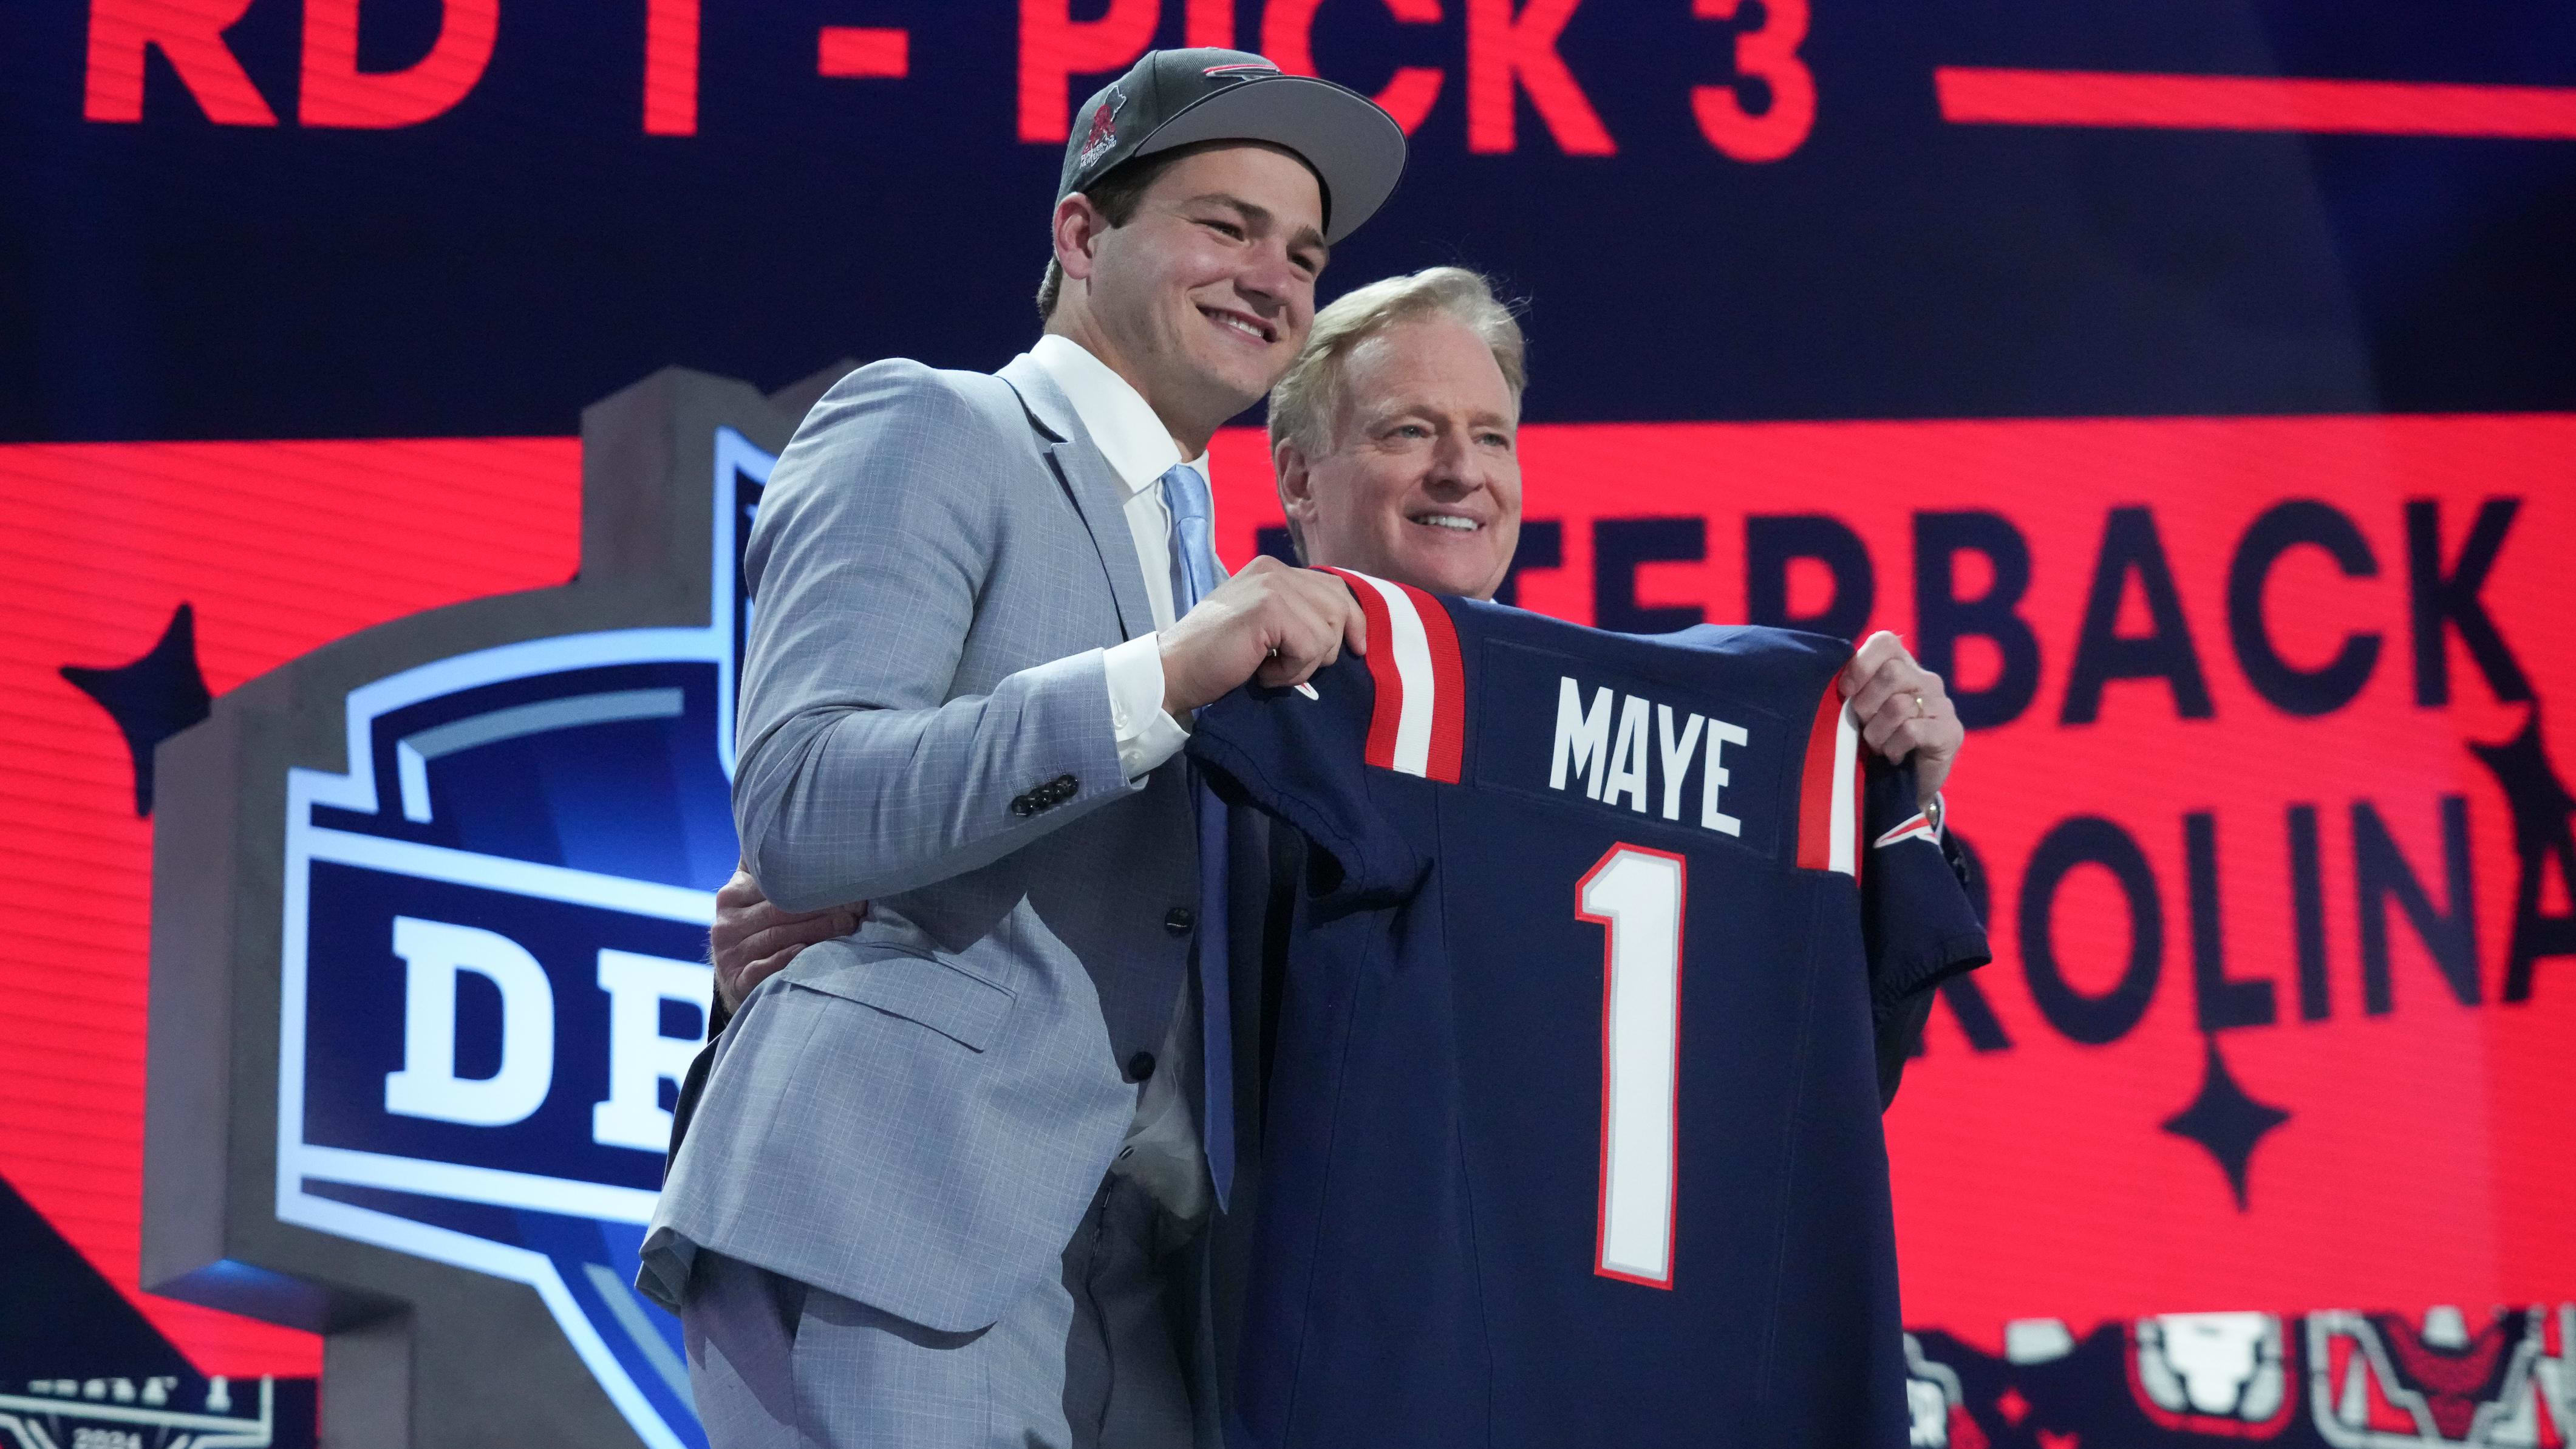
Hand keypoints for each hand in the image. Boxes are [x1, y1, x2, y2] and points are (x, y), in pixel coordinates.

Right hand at [710, 866, 864, 1013]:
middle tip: (856, 907)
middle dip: (823, 907)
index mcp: (732, 895)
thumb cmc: (758, 930)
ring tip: (848, 925)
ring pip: (778, 936)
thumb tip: (785, 816)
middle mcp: (726, 922)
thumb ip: (765, 865)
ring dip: (818, 930)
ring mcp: (729, 953)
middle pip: (780, 910)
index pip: (775, 885)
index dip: (812, 883)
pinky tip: (809, 951)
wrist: (740, 981)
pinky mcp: (737, 980)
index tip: (845, 882)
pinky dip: (788, 959)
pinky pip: (764, 967)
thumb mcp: (755, 896)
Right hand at [1158, 557, 1368, 716]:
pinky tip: (1262, 672)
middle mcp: (1274, 569)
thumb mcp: (1262, 625)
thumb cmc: (1216, 656)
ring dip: (1303, 665)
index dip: (1352, 620)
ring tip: (1268, 668)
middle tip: (1294, 666)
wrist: (1174, 671)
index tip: (1358, 648)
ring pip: (1327, 633)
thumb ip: (1295, 613)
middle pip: (1339, 607)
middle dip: (1328, 647)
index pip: (1334, 587)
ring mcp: (1272, 586)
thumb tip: (1346, 626)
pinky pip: (1310, 648)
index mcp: (1273, 569)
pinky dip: (1290, 672)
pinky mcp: (1269, 609)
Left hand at [1839, 631, 1963, 809]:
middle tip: (1863, 726)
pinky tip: (1894, 756)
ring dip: (1877, 733)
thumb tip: (1832, 678)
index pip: (1886, 642)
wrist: (1904, 786)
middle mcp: (1927, 681)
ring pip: (1899, 705)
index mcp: (1903, 667)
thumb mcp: (1861, 711)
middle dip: (1867, 704)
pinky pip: (1911, 731)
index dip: (1861, 664)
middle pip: (1892, 673)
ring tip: (1878, 746)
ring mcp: (1942, 706)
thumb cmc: (1876, 742)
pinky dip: (1893, 747)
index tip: (1846, 690)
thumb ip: (1853, 689)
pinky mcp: (1951, 732)